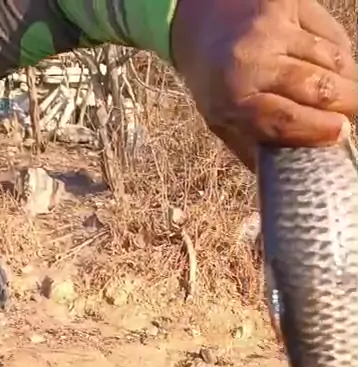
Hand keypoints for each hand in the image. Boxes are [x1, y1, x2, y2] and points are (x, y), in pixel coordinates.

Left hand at [171, 0, 356, 168]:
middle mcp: (252, 59)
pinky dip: (340, 53)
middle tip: (350, 117)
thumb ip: (255, 147)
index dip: (318, 130)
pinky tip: (334, 66)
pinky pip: (330, 33)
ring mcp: (273, 26)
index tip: (341, 135)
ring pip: (331, 58)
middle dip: (345, 105)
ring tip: (346, 94)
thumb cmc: (217, 82)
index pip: (284, 119)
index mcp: (232, 98)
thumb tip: (297, 172)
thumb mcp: (223, 121)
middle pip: (316, 87)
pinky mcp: (289, 2)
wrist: (202, 22)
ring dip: (347, 80)